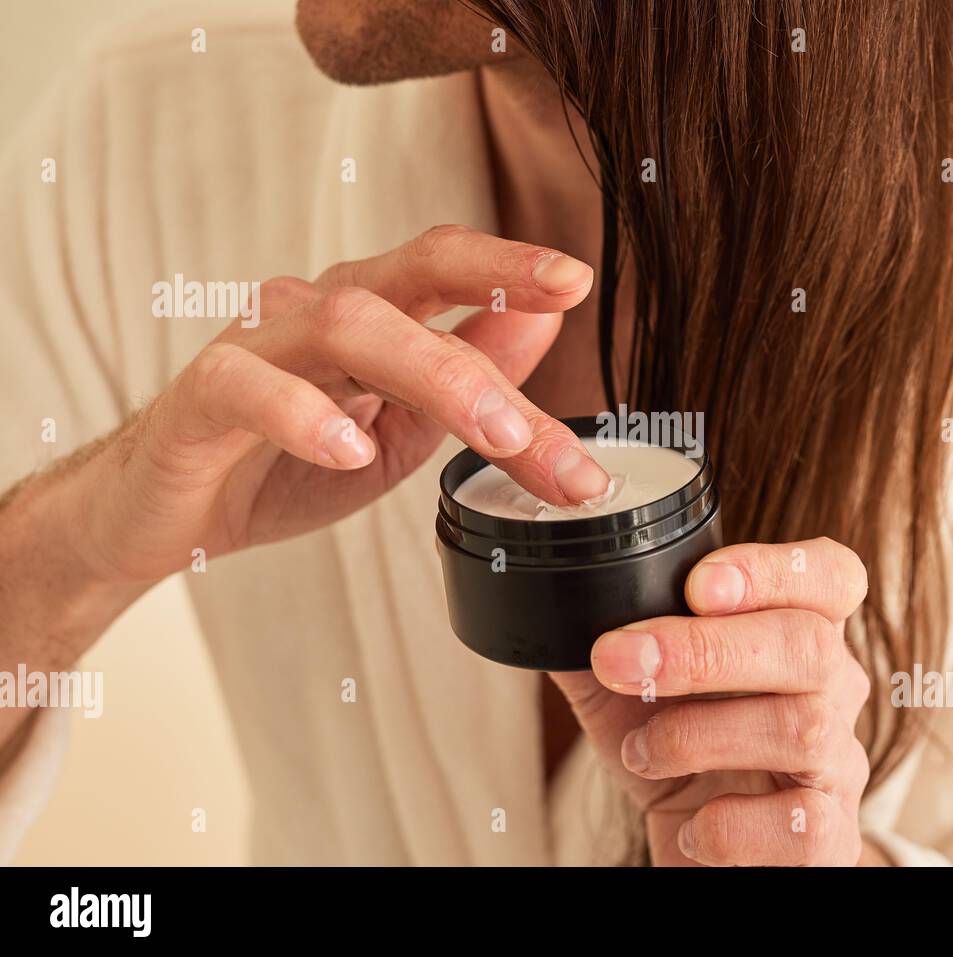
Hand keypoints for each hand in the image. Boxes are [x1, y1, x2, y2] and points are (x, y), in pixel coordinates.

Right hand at [69, 225, 608, 583]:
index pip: (447, 271)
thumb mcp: (402, 430)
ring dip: (431, 375)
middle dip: (489, 339)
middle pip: (408, 283)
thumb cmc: (286, 464)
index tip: (578, 281)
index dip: (510, 266)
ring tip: (492, 435)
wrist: (166, 513)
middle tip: (545, 416)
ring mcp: (257, 347)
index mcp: (372, 314)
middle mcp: (316, 311)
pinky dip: (304, 414)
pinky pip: (248, 386)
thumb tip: (541, 320)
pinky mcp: (199, 397)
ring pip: (344, 325)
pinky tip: (349, 451)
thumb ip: (467, 377)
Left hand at [550, 537, 872, 865]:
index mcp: (797, 634)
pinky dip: (731, 825)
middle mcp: (833, 691)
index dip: (774, 569)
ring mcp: (839, 766)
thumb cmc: (678, 759)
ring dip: (699, 735)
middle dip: (705, 649)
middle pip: (808, 644)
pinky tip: (695, 825)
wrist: (704, 855)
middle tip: (622, 661)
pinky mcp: (830, 840)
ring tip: (642, 751)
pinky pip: (801, 826)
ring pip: (802, 728)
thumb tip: (548, 601)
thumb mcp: (627, 693)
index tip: (696, 582)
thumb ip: (601, 643)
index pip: (829, 575)